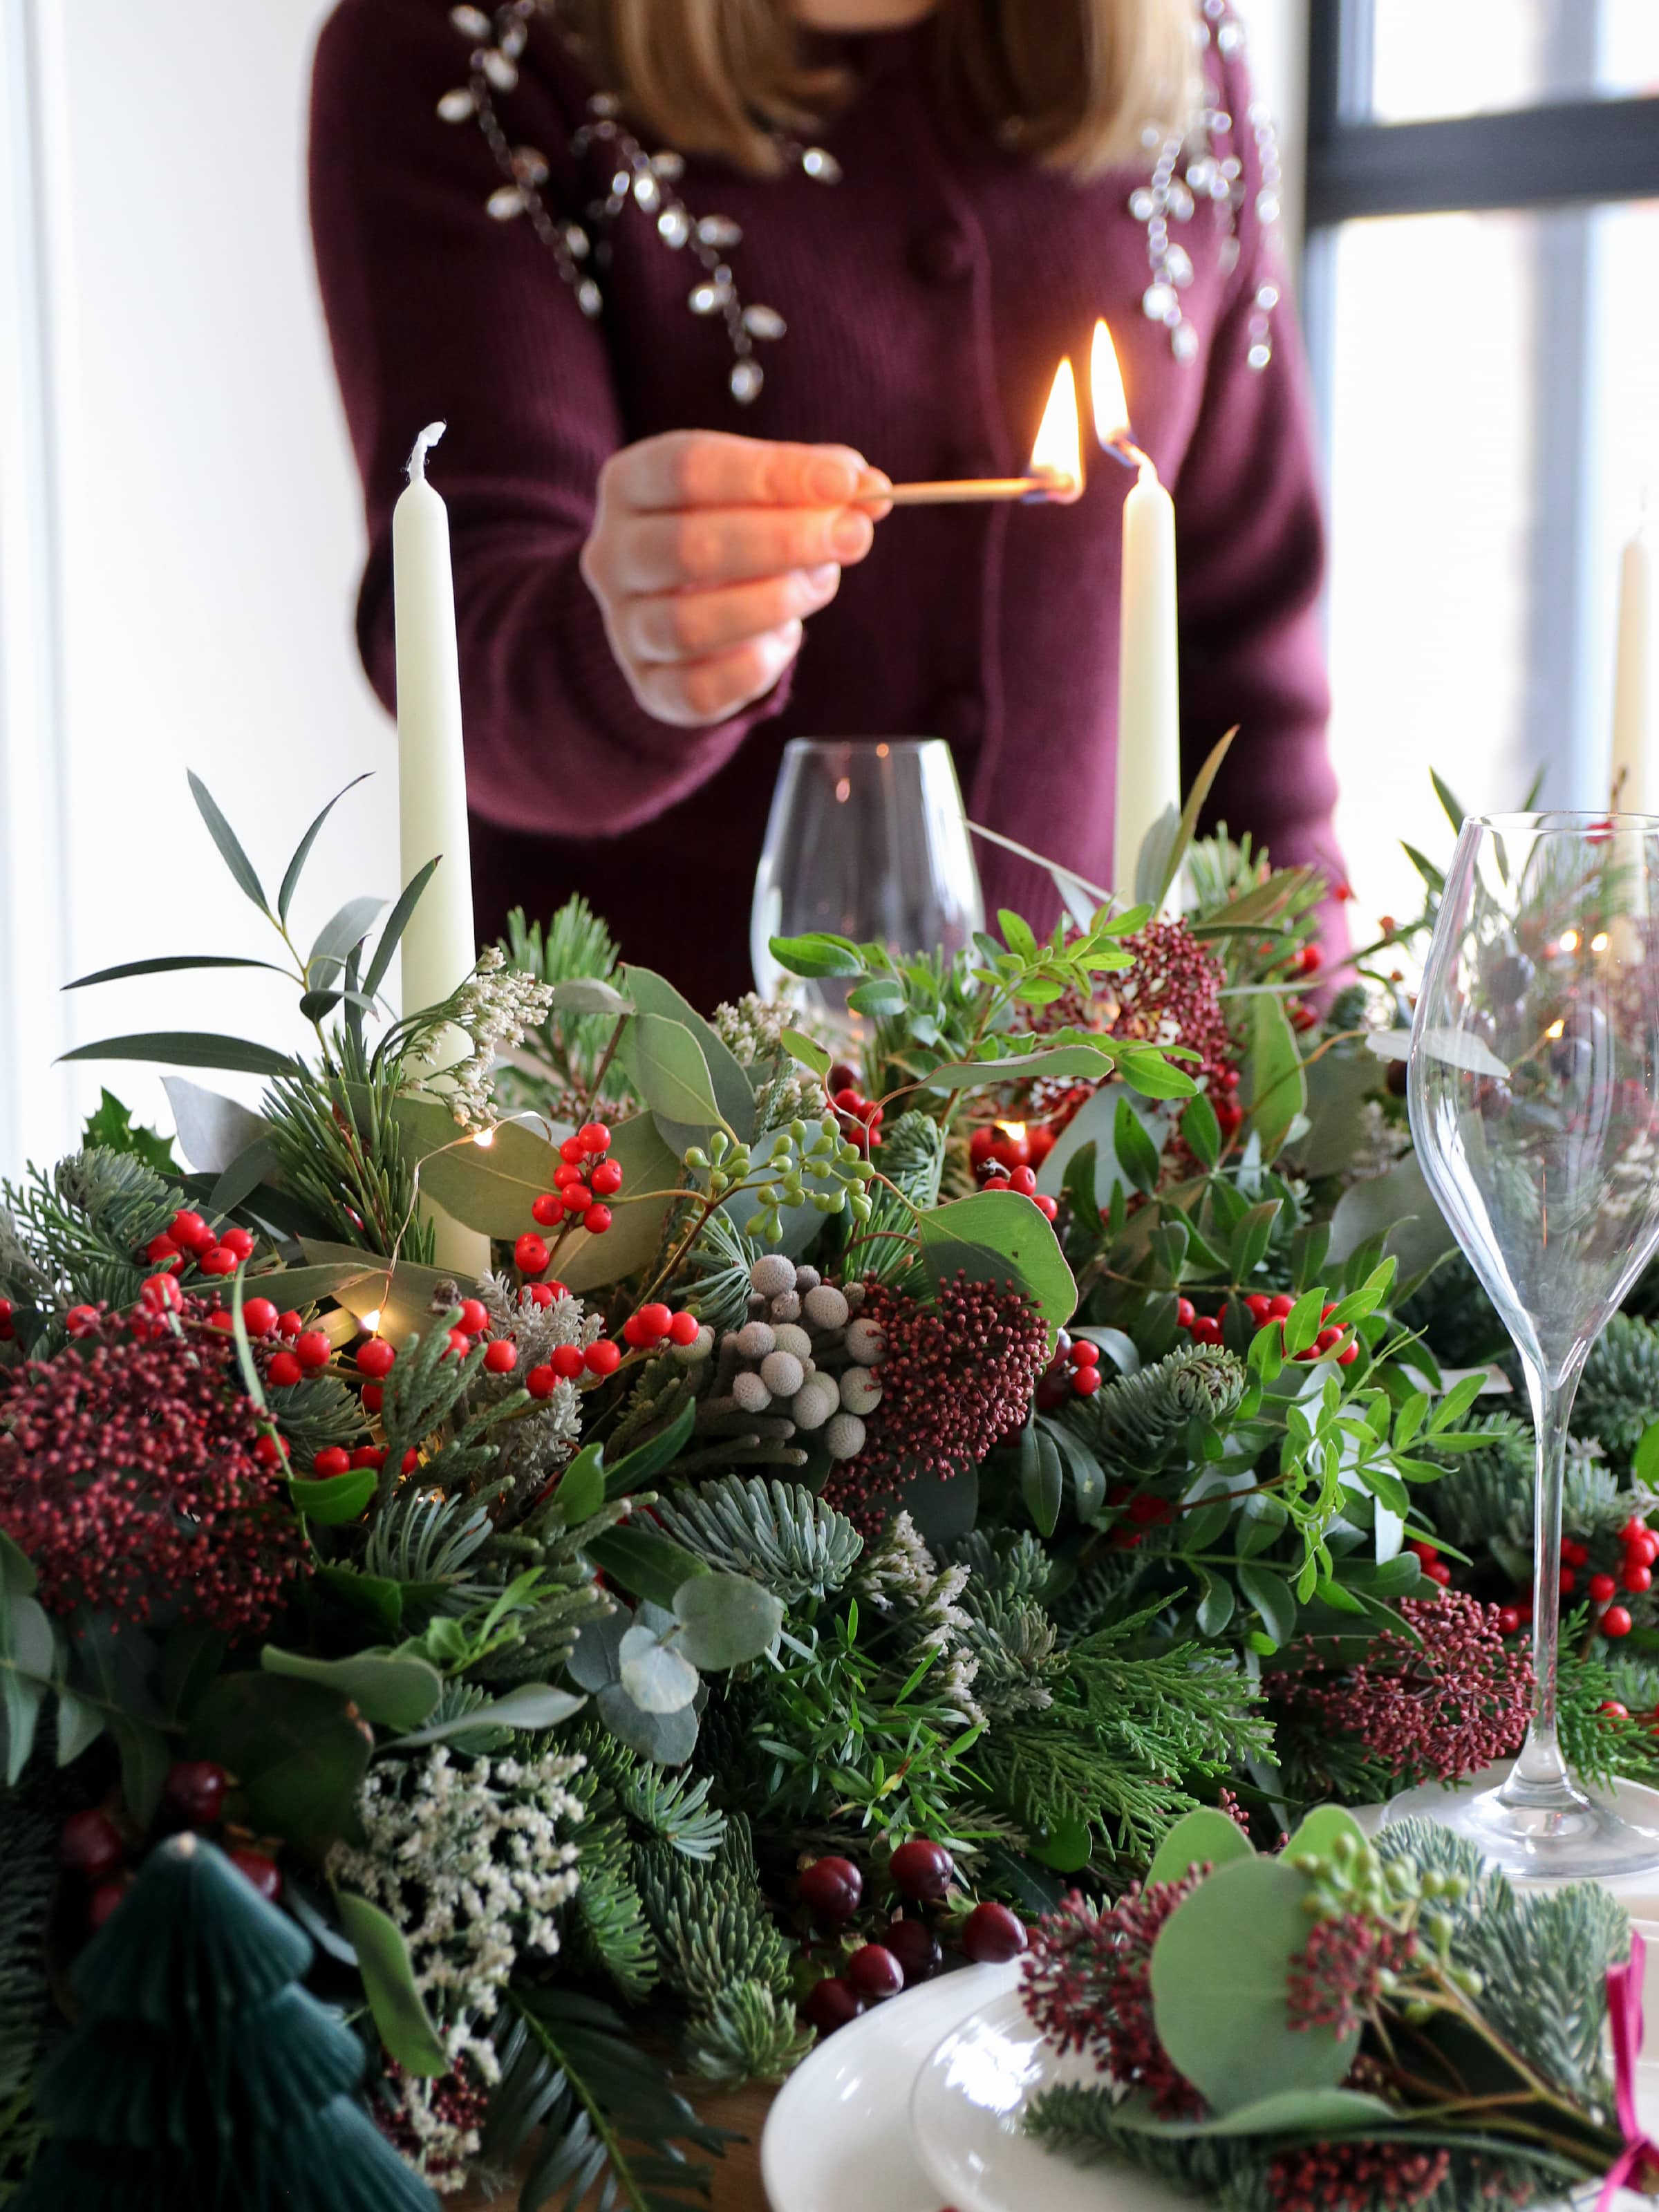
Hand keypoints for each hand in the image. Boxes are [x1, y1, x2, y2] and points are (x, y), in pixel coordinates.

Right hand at [579, 430, 891, 726]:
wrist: (680, 604)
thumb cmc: (730, 531)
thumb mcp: (763, 493)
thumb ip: (812, 485)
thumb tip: (870, 489)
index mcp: (629, 484)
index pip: (690, 468)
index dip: (772, 475)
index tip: (845, 481)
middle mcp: (611, 555)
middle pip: (688, 547)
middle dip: (783, 542)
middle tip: (852, 537)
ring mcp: (625, 627)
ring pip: (689, 625)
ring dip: (773, 603)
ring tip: (821, 583)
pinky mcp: (651, 687)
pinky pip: (699, 688)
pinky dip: (755, 666)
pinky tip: (787, 639)